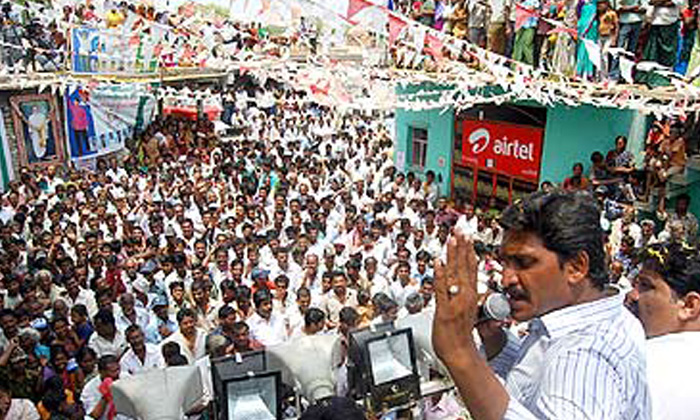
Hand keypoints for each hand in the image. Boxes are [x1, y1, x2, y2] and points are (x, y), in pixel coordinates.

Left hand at [432, 230, 478, 362]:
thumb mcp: (467, 313)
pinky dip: (440, 275)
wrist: (460, 353)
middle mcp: (465, 296)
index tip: (467, 236)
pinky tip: (439, 262)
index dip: (468, 251)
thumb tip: (463, 288)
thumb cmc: (461, 336)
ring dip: (453, 255)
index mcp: (471, 296)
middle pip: (465, 266)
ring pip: (455, 273)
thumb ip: (464, 298)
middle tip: (461, 229)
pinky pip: (442, 289)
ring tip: (452, 238)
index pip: (471, 268)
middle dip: (462, 246)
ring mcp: (455, 302)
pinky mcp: (444, 310)